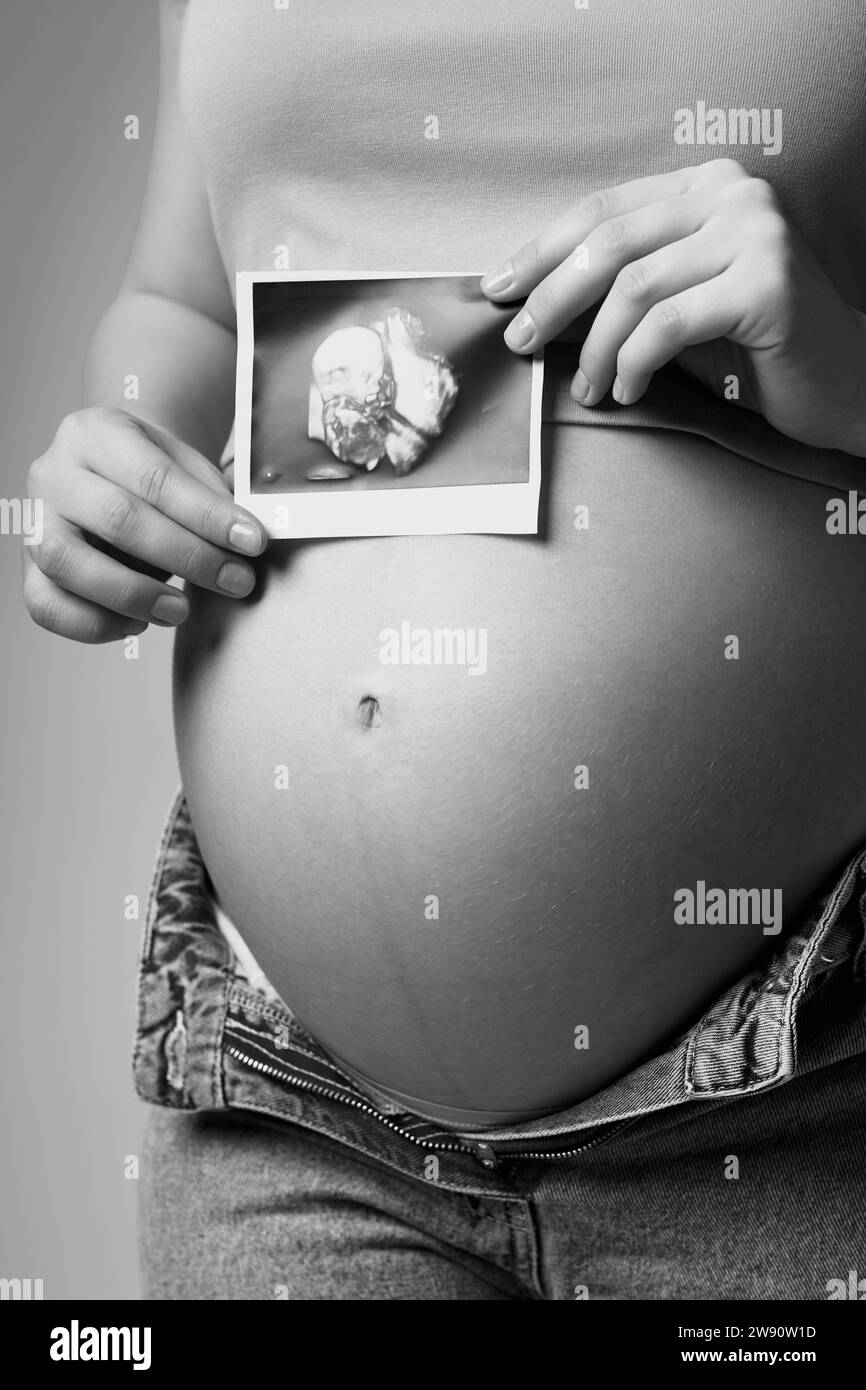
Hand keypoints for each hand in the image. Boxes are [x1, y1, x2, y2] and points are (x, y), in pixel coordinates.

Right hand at [23, 406, 266, 642]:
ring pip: (69, 564)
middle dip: (187, 557)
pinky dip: (94, 623)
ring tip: (181, 610)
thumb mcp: (186, 463)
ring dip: (134, 594)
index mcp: (95, 432)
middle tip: (235, 581)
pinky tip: (138, 622)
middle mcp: (54, 473)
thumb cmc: (154, 474)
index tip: (252, 541)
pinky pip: (46, 606)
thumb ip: (212, 497)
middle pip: (117, 519)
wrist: (112, 470)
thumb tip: (248, 540)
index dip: (207, 515)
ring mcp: (34, 521)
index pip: (155, 477)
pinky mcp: (28, 568)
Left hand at [481, 159, 865, 454]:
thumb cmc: (754, 347)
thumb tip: (535, 302)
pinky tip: (628, 391)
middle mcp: (733, 194)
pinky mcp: (767, 283)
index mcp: (706, 185)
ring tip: (588, 389)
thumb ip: (626, 286)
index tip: (499, 290)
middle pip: (610, 242)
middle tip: (521, 343)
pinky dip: (634, 363)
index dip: (543, 251)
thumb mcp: (681, 301)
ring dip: (595, 348)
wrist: (844, 380)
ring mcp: (754, 233)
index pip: (603, 209)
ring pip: (634, 288)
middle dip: (552, 298)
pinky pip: (669, 324)